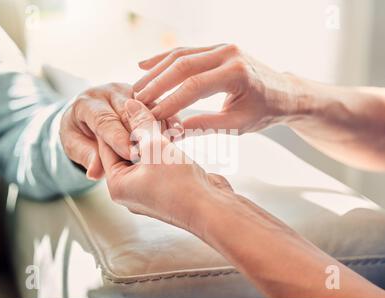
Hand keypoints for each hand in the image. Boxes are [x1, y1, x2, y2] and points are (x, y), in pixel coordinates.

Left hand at [60, 83, 182, 179]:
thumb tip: (93, 172)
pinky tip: (178, 134)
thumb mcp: (77, 148)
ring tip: (170, 142)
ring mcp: (128, 92)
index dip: (118, 137)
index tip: (130, 153)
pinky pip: (159, 109)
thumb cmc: (79, 136)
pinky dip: (169, 122)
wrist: (86, 124)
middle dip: (140, 132)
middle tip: (153, 150)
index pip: (104, 122)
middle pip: (128, 113)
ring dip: (159, 125)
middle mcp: (108, 93)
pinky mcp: (145, 97)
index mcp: (86, 104)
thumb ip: (90, 158)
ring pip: (146, 107)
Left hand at [99, 99, 232, 233]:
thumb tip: (130, 104)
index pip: (107, 146)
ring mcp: (150, 191)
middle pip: (127, 151)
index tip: (124, 104)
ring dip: (154, 136)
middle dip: (137, 128)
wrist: (211, 209)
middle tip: (144, 107)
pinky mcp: (168, 188)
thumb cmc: (179, 184)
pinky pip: (160, 163)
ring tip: (160, 117)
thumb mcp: (155, 147)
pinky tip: (173, 133)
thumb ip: (141, 124)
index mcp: (118, 185)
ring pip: (146, 156)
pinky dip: (165, 148)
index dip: (116, 122)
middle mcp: (131, 190)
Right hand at [134, 44, 295, 133]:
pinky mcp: (217, 47)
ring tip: (137, 87)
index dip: (170, 101)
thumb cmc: (264, 111)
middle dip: (157, 84)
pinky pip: (186, 50)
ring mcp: (222, 47)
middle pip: (182, 65)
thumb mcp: (238, 124)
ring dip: (156, 70)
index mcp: (237, 74)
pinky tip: (145, 64)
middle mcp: (228, 54)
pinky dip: (164, 58)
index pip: (194, 87)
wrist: (283, 92)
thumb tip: (176, 130)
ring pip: (180, 54)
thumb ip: (207, 125)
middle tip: (138, 100)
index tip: (152, 116)